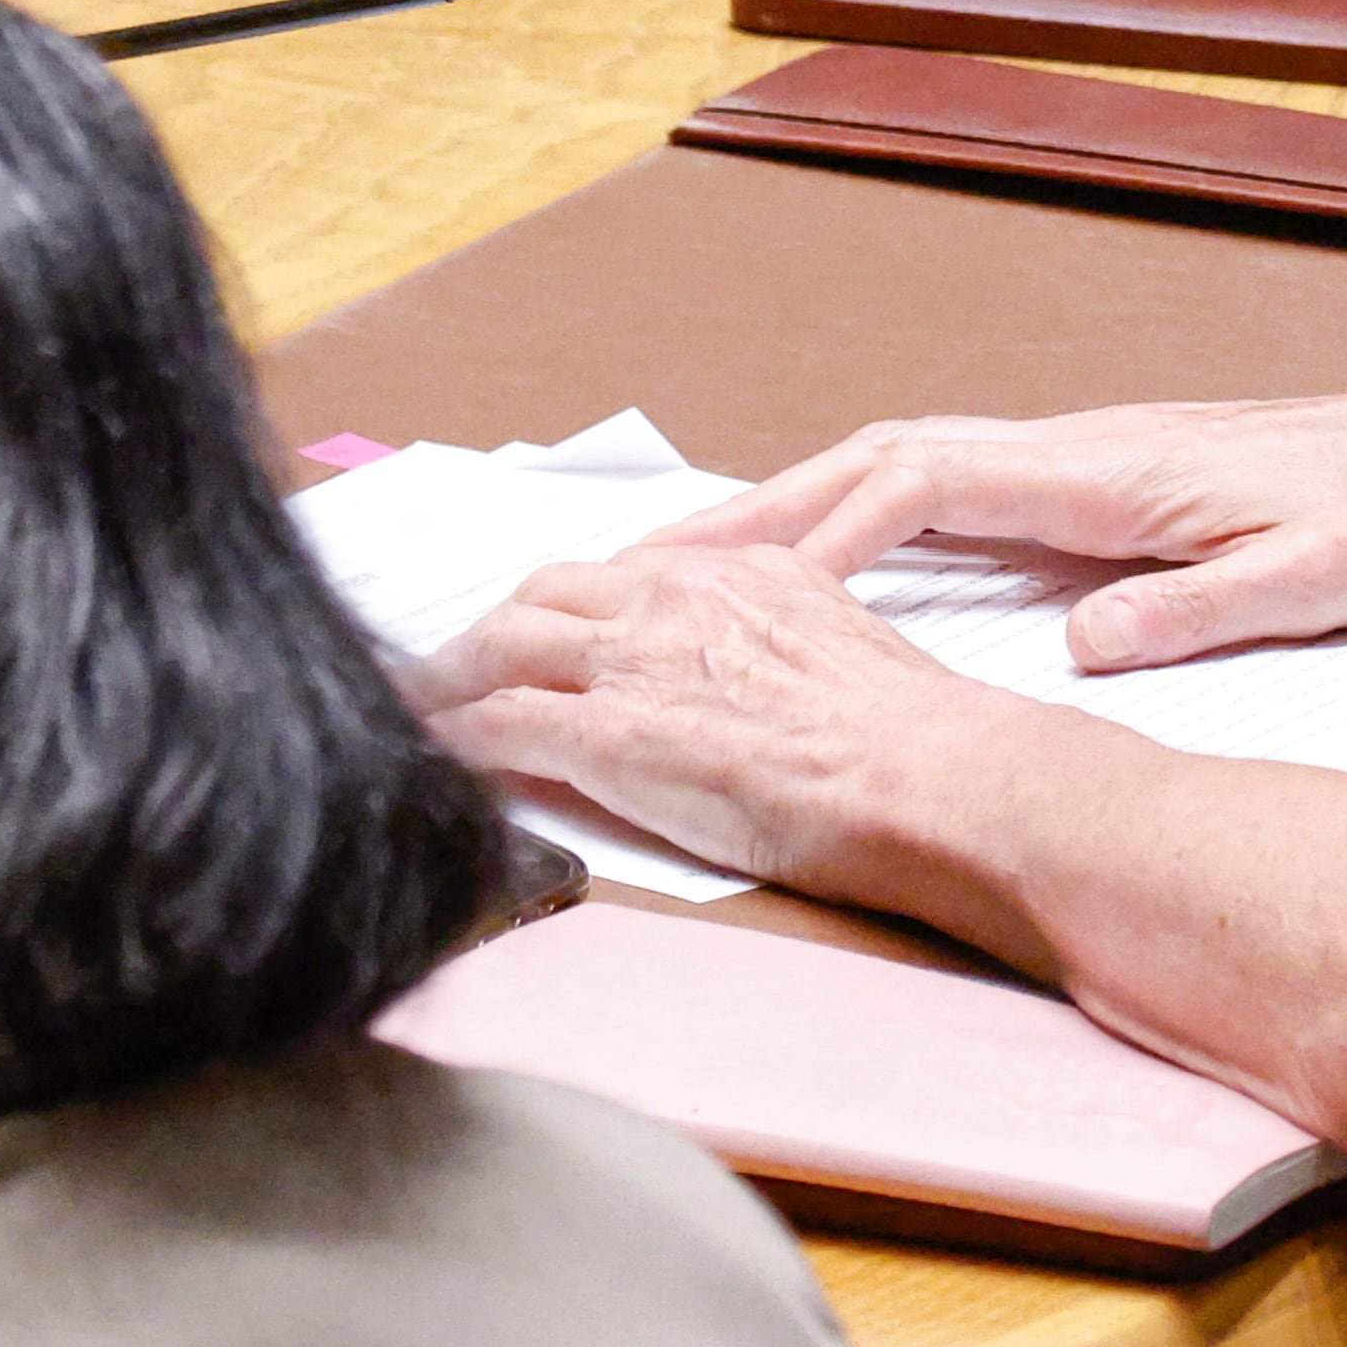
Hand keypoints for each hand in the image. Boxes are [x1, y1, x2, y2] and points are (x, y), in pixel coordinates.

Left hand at [408, 544, 992, 894]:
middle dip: (494, 631)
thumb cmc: (908, 738)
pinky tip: (433, 759)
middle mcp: (678, 598)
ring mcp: (637, 662)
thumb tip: (746, 676)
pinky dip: (453, 738)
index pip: (621, 576)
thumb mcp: (839, 644)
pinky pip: (497, 725)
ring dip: (451, 679)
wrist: (926, 774)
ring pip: (502, 646)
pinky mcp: (609, 735)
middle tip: (462, 670)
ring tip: (420, 710)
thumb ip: (774, 637)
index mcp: (738, 572)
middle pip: (544, 595)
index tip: (545, 638)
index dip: (567, 611)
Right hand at [635, 363, 1346, 670]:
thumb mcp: (1325, 577)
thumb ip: (1204, 609)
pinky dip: (880, 522)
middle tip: (648, 568)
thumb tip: (1083, 644)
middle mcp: (1096, 449)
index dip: (818, 528)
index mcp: (1121, 469)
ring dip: (811, 513)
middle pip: (890, 460)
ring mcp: (1106, 462)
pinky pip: (966, 495)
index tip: (726, 582)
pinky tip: (847, 570)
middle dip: (766, 511)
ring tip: (707, 571)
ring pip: (919, 472)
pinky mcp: (1124, 487)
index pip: (928, 480)